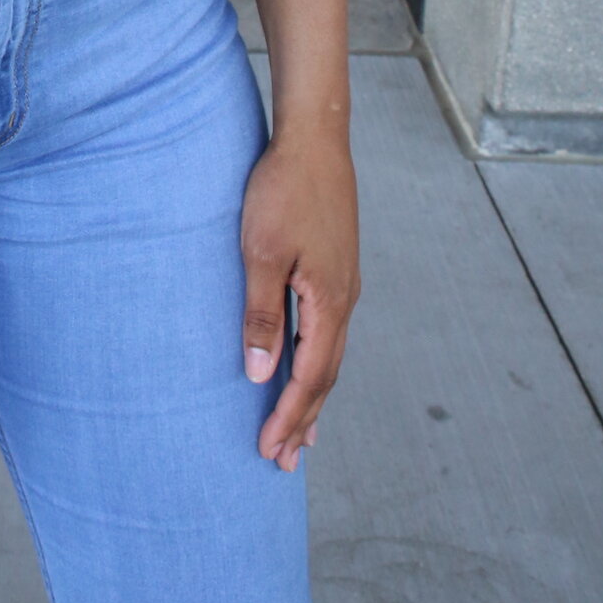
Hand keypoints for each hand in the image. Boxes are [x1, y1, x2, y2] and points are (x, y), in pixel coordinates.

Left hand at [240, 128, 359, 471]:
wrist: (314, 139)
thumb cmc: (283, 190)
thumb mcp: (261, 253)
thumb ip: (261, 314)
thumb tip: (259, 373)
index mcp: (329, 303)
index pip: (311, 378)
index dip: (289, 417)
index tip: (269, 451)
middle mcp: (344, 301)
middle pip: (326, 376)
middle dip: (303, 421)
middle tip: (282, 462)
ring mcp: (343, 284)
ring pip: (329, 356)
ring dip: (310, 397)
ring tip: (297, 434)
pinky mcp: (335, 268)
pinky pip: (327, 332)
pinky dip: (315, 363)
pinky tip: (302, 366)